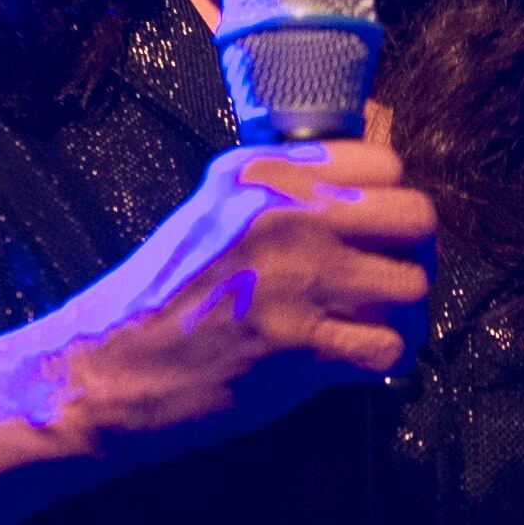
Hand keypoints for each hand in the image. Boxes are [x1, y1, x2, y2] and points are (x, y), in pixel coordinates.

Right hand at [37, 135, 437, 457]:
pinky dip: (383, 362)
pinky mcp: (300, 344)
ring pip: (412, 286)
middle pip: (416, 218)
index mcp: (266, 172)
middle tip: (391, 286)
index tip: (378, 237)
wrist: (107, 369)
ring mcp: (296, 277)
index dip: (392, 204)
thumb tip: (371, 156)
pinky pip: (390, 347)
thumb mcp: (214, 209)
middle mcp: (287, 213)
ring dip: (405, 316)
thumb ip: (285, 185)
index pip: (386, 162)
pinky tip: (358, 364)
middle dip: (414, 257)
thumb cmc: (160, 296)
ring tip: (378, 331)